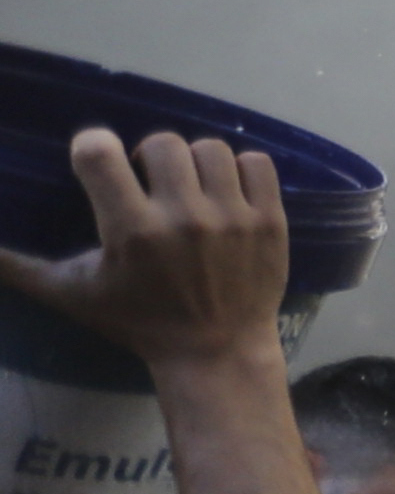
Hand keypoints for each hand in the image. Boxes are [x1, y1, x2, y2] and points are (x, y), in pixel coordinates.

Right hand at [0, 129, 290, 370]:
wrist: (216, 351)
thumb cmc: (137, 320)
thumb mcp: (72, 294)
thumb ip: (19, 266)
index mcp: (130, 232)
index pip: (99, 152)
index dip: (93, 147)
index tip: (99, 163)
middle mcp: (182, 218)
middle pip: (161, 142)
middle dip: (147, 158)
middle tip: (148, 185)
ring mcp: (231, 218)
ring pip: (211, 148)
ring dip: (194, 163)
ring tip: (188, 189)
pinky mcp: (270, 221)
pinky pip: (257, 163)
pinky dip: (240, 171)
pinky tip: (225, 192)